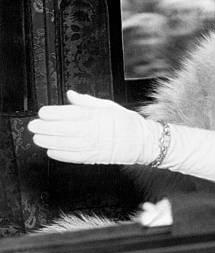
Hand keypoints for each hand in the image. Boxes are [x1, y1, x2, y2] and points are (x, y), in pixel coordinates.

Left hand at [28, 90, 160, 164]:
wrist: (142, 141)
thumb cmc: (126, 123)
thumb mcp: (108, 105)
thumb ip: (87, 101)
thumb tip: (71, 95)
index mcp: (97, 115)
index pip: (70, 113)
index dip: (53, 113)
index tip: (42, 112)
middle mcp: (94, 130)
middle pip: (64, 128)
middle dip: (46, 127)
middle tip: (33, 126)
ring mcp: (94, 145)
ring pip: (66, 144)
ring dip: (49, 141)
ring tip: (37, 139)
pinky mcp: (94, 157)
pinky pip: (74, 157)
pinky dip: (61, 155)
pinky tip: (51, 151)